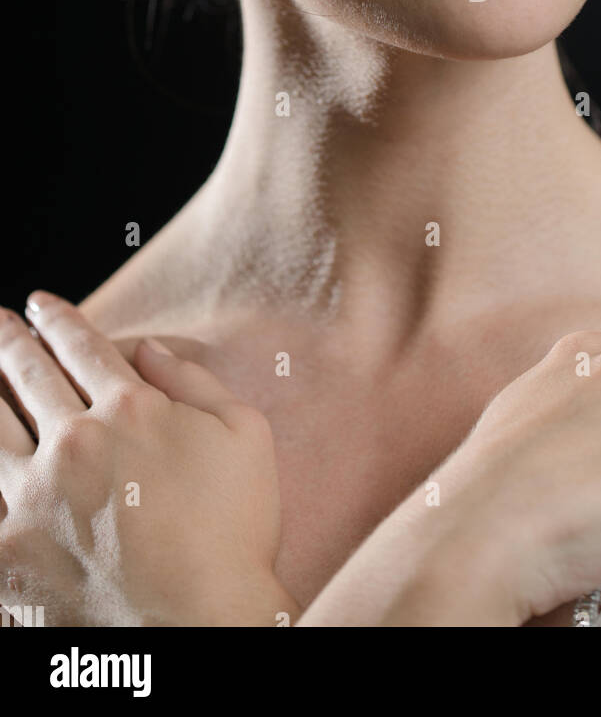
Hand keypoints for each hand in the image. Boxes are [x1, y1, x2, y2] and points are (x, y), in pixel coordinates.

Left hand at [0, 292, 298, 626]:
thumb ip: (196, 382)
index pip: (82, 346)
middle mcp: (76, 442)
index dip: (59, 318)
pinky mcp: (10, 550)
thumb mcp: (245, 436)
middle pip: (28, 375)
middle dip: (10, 341)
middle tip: (0, 321)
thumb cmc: (235, 533)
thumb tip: (148, 351)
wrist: (198, 629)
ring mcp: (35, 497)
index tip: (42, 303)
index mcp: (132, 408)